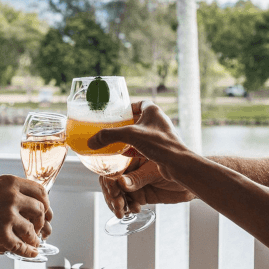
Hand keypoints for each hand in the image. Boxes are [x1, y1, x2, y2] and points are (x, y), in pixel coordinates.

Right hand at [0, 175, 51, 257]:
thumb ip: (9, 189)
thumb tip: (28, 197)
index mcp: (10, 182)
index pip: (40, 191)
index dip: (45, 203)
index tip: (44, 210)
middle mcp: (12, 197)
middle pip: (39, 210)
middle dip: (41, 221)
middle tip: (38, 228)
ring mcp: (7, 216)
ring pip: (32, 230)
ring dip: (35, 238)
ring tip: (34, 242)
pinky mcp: (0, 235)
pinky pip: (21, 246)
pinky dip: (28, 251)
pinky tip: (31, 253)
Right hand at [86, 101, 196, 216]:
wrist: (177, 164)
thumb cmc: (159, 144)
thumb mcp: (130, 135)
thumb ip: (109, 136)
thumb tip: (91, 142)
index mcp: (153, 111)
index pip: (138, 104)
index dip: (127, 107)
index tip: (117, 114)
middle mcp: (158, 121)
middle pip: (138, 119)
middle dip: (126, 124)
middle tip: (113, 128)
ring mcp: (160, 136)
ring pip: (140, 134)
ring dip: (129, 137)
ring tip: (116, 141)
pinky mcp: (160, 149)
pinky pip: (144, 146)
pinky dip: (134, 149)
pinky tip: (124, 154)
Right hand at [100, 160, 194, 217]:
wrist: (190, 182)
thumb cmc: (176, 167)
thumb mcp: (154, 171)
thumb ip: (138, 178)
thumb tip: (120, 183)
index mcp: (131, 157)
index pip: (112, 167)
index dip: (108, 180)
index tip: (112, 189)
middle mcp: (130, 170)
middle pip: (111, 183)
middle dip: (112, 195)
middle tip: (118, 203)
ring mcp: (134, 183)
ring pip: (118, 195)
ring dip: (118, 204)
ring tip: (123, 210)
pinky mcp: (140, 195)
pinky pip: (128, 203)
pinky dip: (128, 208)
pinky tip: (135, 209)